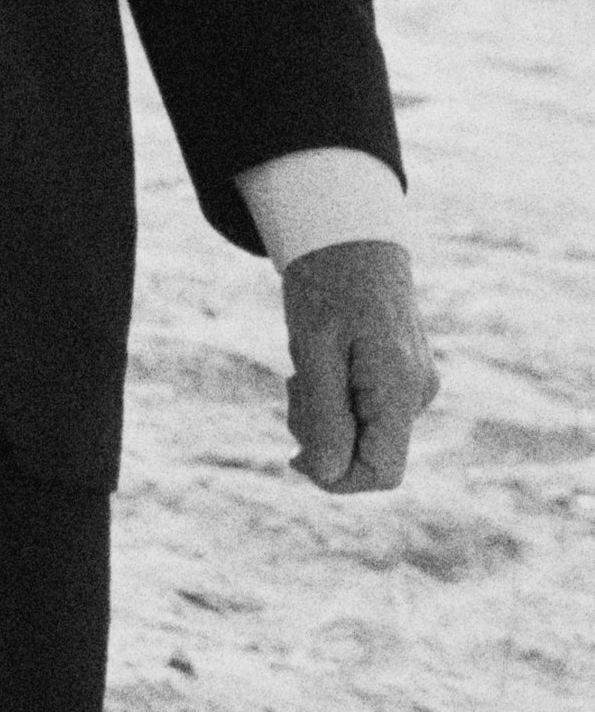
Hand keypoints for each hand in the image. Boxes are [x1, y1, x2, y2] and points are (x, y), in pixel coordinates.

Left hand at [281, 233, 438, 493]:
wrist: (350, 234)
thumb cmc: (327, 284)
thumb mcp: (313, 348)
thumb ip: (324, 415)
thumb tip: (328, 473)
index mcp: (402, 390)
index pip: (381, 474)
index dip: (335, 477)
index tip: (293, 454)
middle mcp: (418, 394)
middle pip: (365, 456)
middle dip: (320, 435)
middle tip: (295, 384)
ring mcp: (414, 386)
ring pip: (360, 434)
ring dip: (321, 412)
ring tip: (308, 361)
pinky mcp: (403, 377)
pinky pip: (363, 410)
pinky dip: (333, 395)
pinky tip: (324, 358)